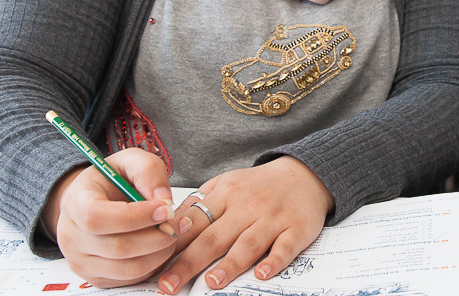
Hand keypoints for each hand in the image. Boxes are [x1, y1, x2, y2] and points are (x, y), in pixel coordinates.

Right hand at [45, 149, 180, 287]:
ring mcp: (81, 261)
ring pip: (127, 268)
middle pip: (118, 248)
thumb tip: (163, 200)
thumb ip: (148, 171)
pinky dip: (153, 265)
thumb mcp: (130, 161)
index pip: (98, 218)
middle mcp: (71, 236)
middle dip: (157, 236)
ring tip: (174, 233)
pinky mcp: (96, 277)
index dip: (135, 217)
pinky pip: (130, 279)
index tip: (165, 209)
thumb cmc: (112, 181)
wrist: (94, 200)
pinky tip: (160, 245)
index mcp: (75, 202)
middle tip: (179, 222)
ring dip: (159, 253)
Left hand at [155, 156, 333, 293]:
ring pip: (248, 243)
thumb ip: (200, 203)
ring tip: (211, 283)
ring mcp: (273, 218)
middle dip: (189, 262)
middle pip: (214, 236)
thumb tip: (168, 225)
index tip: (153, 260)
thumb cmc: (258, 186)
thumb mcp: (226, 184)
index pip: (194, 220)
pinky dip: (274, 261)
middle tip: (169, 284)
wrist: (306, 174)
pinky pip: (285, 247)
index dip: (172, 241)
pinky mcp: (297, 229)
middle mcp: (247, 206)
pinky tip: (262, 274)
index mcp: (226, 194)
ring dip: (230, 264)